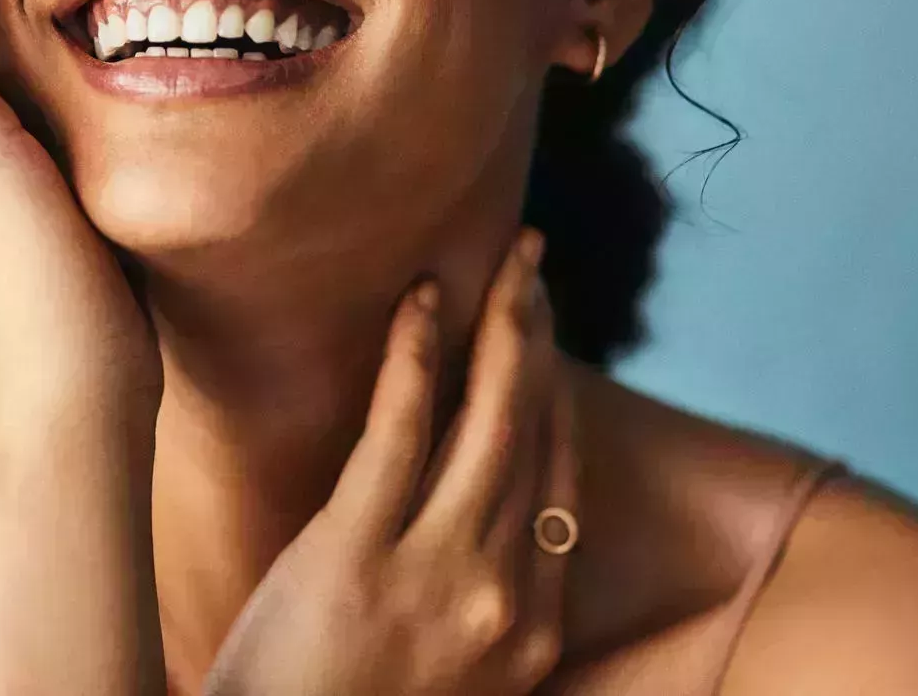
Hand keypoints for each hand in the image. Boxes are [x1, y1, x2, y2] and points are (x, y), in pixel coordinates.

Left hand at [204, 228, 576, 695]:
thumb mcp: (445, 680)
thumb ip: (474, 603)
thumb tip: (474, 517)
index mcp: (531, 633)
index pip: (561, 487)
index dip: (557, 400)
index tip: (546, 340)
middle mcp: (503, 597)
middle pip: (535, 438)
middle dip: (539, 340)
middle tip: (532, 267)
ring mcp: (436, 574)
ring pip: (489, 423)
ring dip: (503, 328)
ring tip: (503, 264)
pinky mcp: (357, 552)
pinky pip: (399, 432)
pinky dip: (416, 357)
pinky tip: (421, 300)